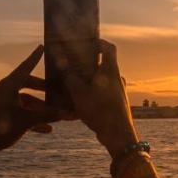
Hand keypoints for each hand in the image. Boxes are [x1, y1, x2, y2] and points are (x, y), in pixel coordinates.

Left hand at [0, 45, 69, 156]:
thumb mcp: (26, 121)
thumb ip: (47, 115)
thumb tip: (68, 113)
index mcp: (8, 86)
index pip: (25, 67)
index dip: (34, 58)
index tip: (41, 47)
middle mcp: (4, 91)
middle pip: (27, 84)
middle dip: (42, 90)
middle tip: (56, 91)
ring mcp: (1, 102)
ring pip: (25, 101)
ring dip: (39, 108)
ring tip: (55, 116)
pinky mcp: (0, 114)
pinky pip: (19, 112)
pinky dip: (32, 118)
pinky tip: (46, 129)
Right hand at [65, 39, 139, 157]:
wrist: (118, 136)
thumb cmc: (100, 110)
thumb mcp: (79, 92)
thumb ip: (68, 74)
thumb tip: (59, 57)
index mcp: (111, 71)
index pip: (108, 47)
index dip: (98, 41)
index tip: (86, 41)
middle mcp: (117, 79)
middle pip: (103, 64)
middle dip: (88, 63)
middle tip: (73, 63)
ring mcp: (118, 92)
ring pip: (103, 80)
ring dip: (89, 79)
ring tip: (73, 83)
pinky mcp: (116, 104)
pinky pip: (103, 93)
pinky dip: (93, 93)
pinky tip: (79, 101)